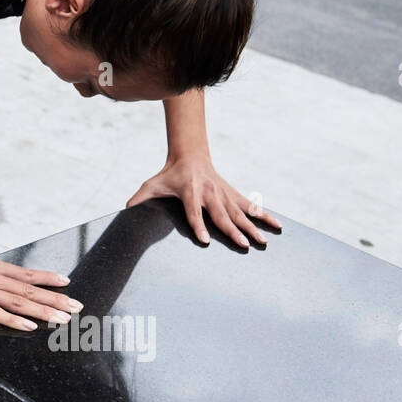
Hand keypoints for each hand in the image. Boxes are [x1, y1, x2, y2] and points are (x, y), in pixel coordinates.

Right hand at [0, 248, 81, 330]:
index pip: (24, 273)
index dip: (46, 277)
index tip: (66, 282)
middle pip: (28, 288)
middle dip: (55, 298)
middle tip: (77, 306)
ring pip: (18, 300)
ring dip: (43, 310)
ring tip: (62, 318)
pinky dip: (15, 319)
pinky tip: (29, 325)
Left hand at [126, 154, 280, 247]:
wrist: (190, 155)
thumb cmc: (169, 174)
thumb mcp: (152, 184)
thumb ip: (140, 198)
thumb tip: (124, 210)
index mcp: (189, 192)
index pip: (194, 212)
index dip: (199, 226)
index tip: (205, 240)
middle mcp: (209, 193)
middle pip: (221, 215)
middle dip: (233, 230)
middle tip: (244, 245)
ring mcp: (223, 193)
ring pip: (239, 212)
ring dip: (252, 226)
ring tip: (263, 241)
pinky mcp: (232, 193)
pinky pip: (250, 206)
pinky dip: (264, 215)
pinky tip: (277, 226)